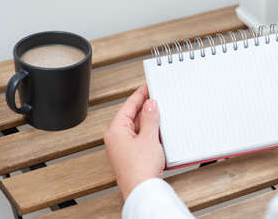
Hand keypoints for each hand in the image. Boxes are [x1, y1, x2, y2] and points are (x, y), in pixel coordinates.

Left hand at [104, 85, 164, 199]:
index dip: (139, 95)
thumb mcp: (149, 137)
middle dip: (146, 109)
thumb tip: (150, 105)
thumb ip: (150, 118)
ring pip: (137, 128)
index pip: (128, 106)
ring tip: (161, 115)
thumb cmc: (139, 169)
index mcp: (115, 130)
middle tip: (157, 99)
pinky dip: (150, 133)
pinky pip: (141, 139)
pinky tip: (160, 132)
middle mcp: (117, 139)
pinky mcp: (132, 157)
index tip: (147, 87)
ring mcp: (124, 148)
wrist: (143, 191)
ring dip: (149, 122)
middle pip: (132, 116)